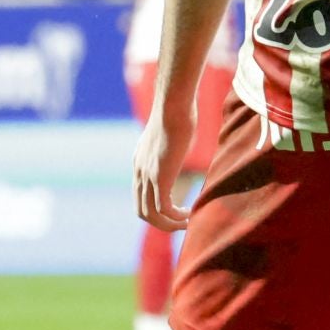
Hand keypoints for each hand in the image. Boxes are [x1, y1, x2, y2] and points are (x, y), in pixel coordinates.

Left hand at [134, 101, 194, 231]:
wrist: (173, 105)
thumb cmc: (177, 110)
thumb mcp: (171, 129)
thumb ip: (172, 140)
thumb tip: (185, 132)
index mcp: (140, 162)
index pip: (141, 195)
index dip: (156, 207)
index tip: (176, 209)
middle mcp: (139, 171)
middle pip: (141, 210)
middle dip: (160, 222)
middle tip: (180, 222)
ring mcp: (148, 175)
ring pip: (150, 214)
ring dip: (169, 224)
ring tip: (187, 223)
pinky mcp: (159, 176)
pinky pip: (164, 208)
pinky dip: (176, 217)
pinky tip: (189, 214)